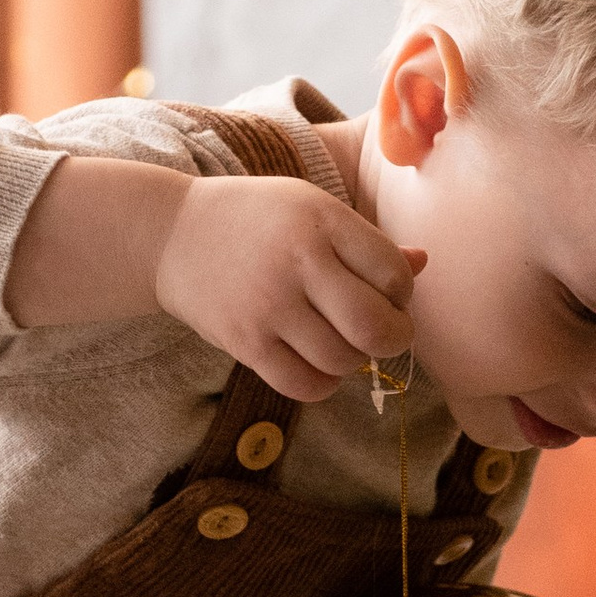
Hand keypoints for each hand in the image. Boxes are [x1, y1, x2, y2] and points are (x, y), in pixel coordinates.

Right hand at [155, 174, 422, 402]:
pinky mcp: (244, 341)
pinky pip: (305, 386)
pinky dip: (323, 383)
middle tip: (383, 333)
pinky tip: (317, 363)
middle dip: (394, 338)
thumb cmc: (258, 221)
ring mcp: (268, 305)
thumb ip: (366, 241)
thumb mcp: (312, 210)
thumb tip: (422, 263)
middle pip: (375, 327)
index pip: (394, 274)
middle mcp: (297, 261)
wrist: (173, 234)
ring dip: (354, 360)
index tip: (386, 292)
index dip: (402, 292)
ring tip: (340, 341)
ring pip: (343, 361)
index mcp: (322, 220)